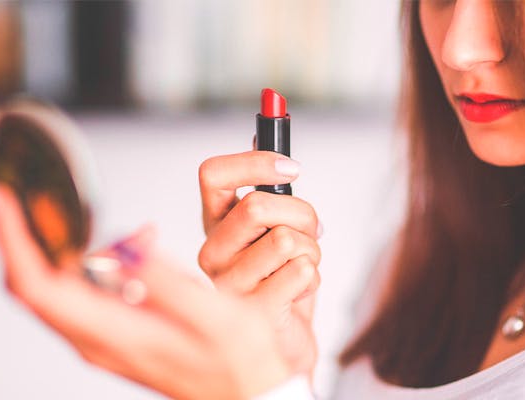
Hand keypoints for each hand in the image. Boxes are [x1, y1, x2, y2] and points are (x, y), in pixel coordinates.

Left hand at [0, 184, 291, 399]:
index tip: (4, 200)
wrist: (247, 395)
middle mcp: (96, 339)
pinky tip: (139, 245)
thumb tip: (122, 245)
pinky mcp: (113, 333)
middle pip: (33, 284)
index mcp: (113, 333)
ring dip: (69, 244)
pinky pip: (83, 290)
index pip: (38, 285)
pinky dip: (96, 258)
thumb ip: (165, 282)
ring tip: (125, 227)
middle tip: (31, 195)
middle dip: (25, 234)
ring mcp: (101, 339)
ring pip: (54, 286)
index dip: (15, 239)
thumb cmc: (240, 362)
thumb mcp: (216, 317)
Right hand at [198, 151, 320, 374]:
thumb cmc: (280, 280)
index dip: (255, 162)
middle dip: (303, 214)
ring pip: (287, 240)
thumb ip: (267, 186)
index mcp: (215, 224)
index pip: (212, 174)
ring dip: (312, 250)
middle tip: (311, 231)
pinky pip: (300, 272)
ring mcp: (227, 284)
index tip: (292, 168)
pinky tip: (298, 291)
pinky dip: (313, 278)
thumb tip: (264, 131)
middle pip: (257, 205)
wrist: (282, 343)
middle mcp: (212, 252)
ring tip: (302, 266)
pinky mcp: (251, 312)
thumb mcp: (274, 227)